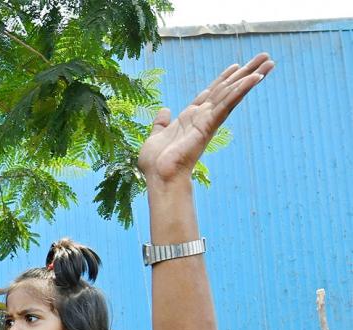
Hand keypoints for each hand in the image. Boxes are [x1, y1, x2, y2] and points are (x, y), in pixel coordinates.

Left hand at [138, 53, 273, 184]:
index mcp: (191, 118)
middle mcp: (203, 117)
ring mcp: (208, 120)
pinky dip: (241, 90)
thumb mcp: (156, 136)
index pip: (212, 93)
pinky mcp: (209, 125)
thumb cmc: (156, 164)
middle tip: (265, 58)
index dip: (224, 78)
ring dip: (251, 76)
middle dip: (245, 72)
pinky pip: (227, 103)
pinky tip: (255, 78)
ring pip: (232, 92)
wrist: (159, 176)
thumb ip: (161, 123)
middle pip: (227, 89)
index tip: (236, 66)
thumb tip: (164, 111)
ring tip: (269, 62)